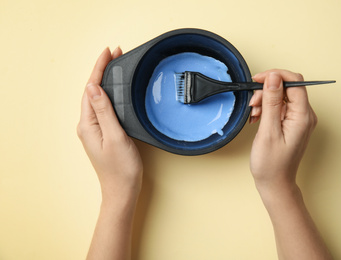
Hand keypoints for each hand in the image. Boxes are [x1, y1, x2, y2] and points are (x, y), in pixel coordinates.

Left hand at [77, 47, 142, 201]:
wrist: (122, 190)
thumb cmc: (121, 168)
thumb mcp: (115, 136)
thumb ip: (104, 111)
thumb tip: (92, 87)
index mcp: (87, 124)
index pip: (91, 89)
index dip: (99, 69)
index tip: (108, 52)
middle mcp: (88, 125)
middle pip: (93, 91)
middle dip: (102, 70)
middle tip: (115, 54)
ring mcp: (94, 130)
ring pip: (98, 98)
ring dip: (105, 80)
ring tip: (115, 66)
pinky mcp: (103, 133)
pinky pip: (103, 107)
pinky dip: (109, 94)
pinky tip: (115, 90)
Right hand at [249, 69, 316, 191]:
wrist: (275, 184)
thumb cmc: (271, 164)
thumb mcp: (268, 131)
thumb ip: (272, 102)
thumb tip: (273, 77)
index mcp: (303, 116)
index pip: (295, 82)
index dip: (275, 75)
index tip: (258, 79)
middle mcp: (305, 116)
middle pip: (287, 87)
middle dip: (267, 90)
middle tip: (253, 103)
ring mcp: (299, 120)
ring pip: (282, 96)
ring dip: (265, 100)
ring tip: (254, 114)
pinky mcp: (292, 123)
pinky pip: (280, 107)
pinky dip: (267, 108)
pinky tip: (257, 118)